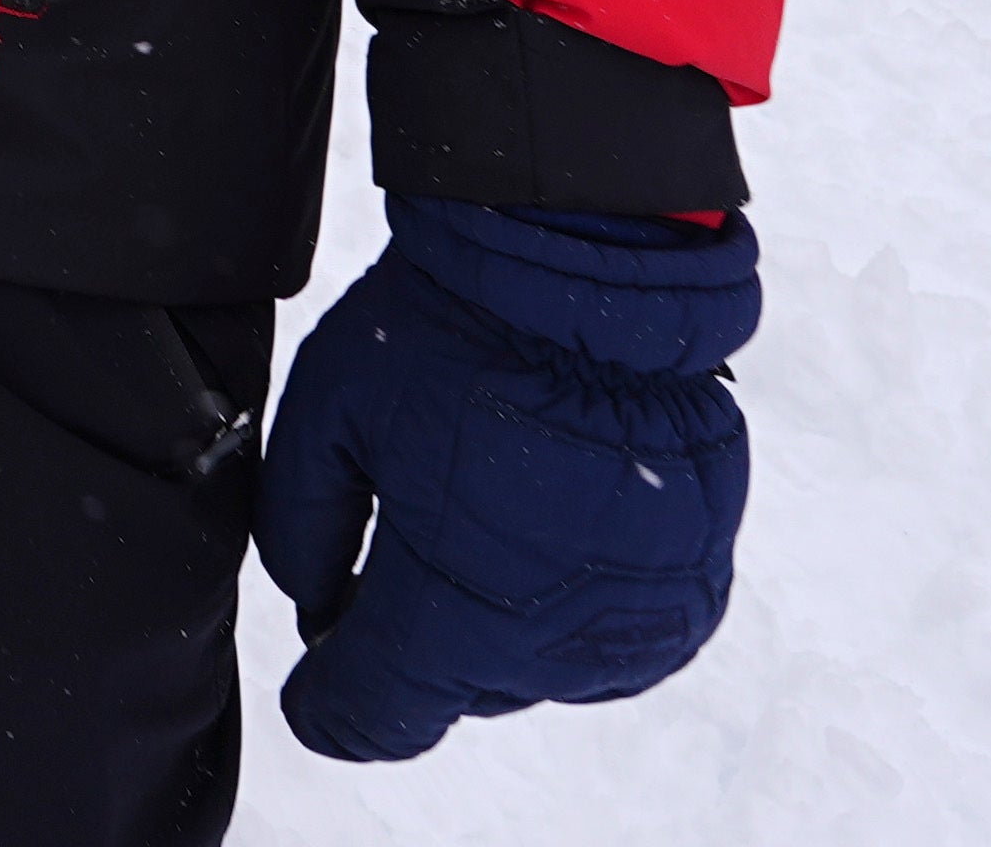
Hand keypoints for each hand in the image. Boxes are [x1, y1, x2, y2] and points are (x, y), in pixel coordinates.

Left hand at [255, 199, 759, 764]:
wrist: (601, 272)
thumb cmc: (458, 335)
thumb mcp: (327, 414)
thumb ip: (297, 527)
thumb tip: (311, 602)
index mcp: (453, 614)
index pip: (373, 717)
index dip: (329, 707)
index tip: (315, 682)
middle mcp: (552, 648)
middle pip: (453, 686)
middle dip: (411, 635)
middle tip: (400, 534)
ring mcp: (634, 629)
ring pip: (532, 667)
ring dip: (495, 620)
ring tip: (483, 506)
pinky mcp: (693, 599)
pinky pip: (609, 638)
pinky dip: (572, 602)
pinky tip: (549, 521)